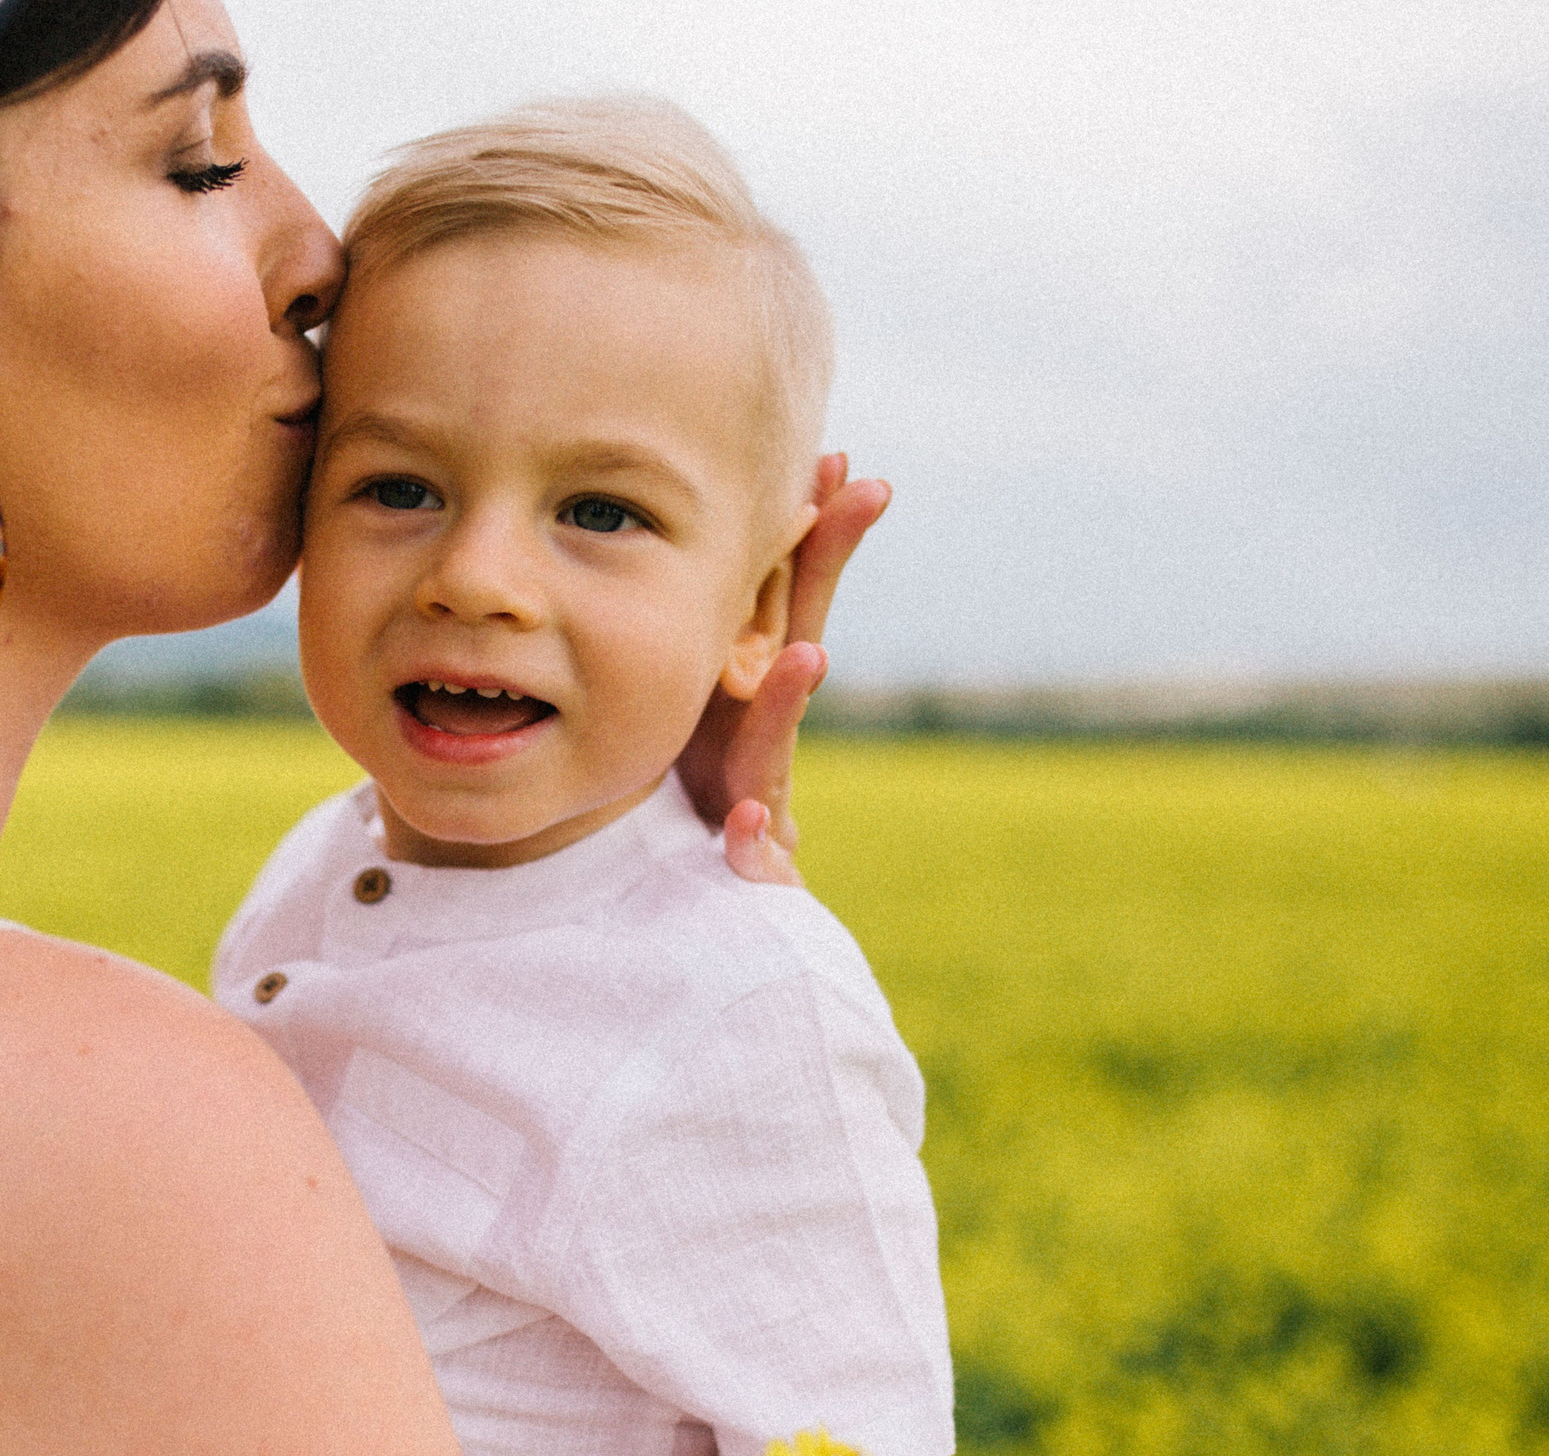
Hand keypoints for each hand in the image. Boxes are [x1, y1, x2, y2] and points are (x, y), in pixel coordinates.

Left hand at [677, 453, 891, 886]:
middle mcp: (766, 728)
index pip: (780, 595)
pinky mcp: (757, 864)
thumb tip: (703, 550)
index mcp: (745, 683)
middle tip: (866, 490)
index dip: (810, 529)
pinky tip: (744, 826)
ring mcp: (766, 792)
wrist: (704, 902)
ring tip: (806, 658)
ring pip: (776, 742)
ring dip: (787, 699)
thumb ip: (691, 639)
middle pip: (798, 635)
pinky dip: (753, 841)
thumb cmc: (688, 788)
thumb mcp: (682, 705)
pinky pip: (757, 854)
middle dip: (829, 564)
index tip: (832, 459)